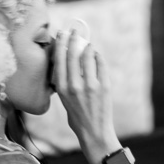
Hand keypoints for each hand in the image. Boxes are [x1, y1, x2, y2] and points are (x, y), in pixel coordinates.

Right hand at [52, 27, 119, 163]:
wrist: (94, 131)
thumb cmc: (77, 116)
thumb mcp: (64, 99)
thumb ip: (65, 82)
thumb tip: (68, 61)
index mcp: (62, 88)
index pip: (59, 59)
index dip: (60, 43)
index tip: (61, 34)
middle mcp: (74, 85)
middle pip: (72, 54)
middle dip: (73, 39)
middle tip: (74, 31)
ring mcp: (90, 85)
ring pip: (88, 57)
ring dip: (88, 47)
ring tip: (88, 44)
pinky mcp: (104, 86)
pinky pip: (101, 65)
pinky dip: (98, 57)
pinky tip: (96, 55)